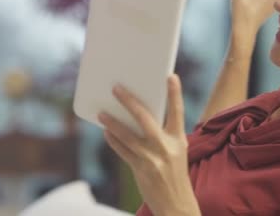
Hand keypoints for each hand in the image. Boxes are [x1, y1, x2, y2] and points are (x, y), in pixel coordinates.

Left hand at [98, 74, 199, 215]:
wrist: (176, 204)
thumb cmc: (174, 173)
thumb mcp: (176, 151)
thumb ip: (163, 134)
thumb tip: (139, 116)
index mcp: (178, 139)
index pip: (177, 111)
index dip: (175, 94)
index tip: (171, 76)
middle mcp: (166, 147)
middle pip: (145, 118)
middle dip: (129, 101)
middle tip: (116, 89)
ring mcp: (152, 158)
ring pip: (127, 135)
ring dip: (112, 122)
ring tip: (102, 113)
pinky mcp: (140, 169)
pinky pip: (122, 150)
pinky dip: (113, 140)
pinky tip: (106, 132)